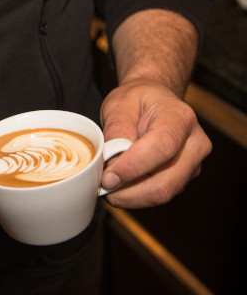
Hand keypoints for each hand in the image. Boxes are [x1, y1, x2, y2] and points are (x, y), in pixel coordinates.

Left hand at [100, 79, 210, 207]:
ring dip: (129, 196)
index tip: (107, 176)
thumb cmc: (137, 100)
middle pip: (165, 181)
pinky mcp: (183, 179)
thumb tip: (112, 162)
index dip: (133, 166)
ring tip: (107, 185)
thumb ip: (116, 130)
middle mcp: (194, 143)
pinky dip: (135, 196)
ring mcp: (192, 164)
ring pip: (161, 193)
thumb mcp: (119, 104)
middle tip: (101, 185)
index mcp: (180, 117)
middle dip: (127, 191)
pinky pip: (158, 195)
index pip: (162, 147)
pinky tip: (119, 185)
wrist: (154, 101)